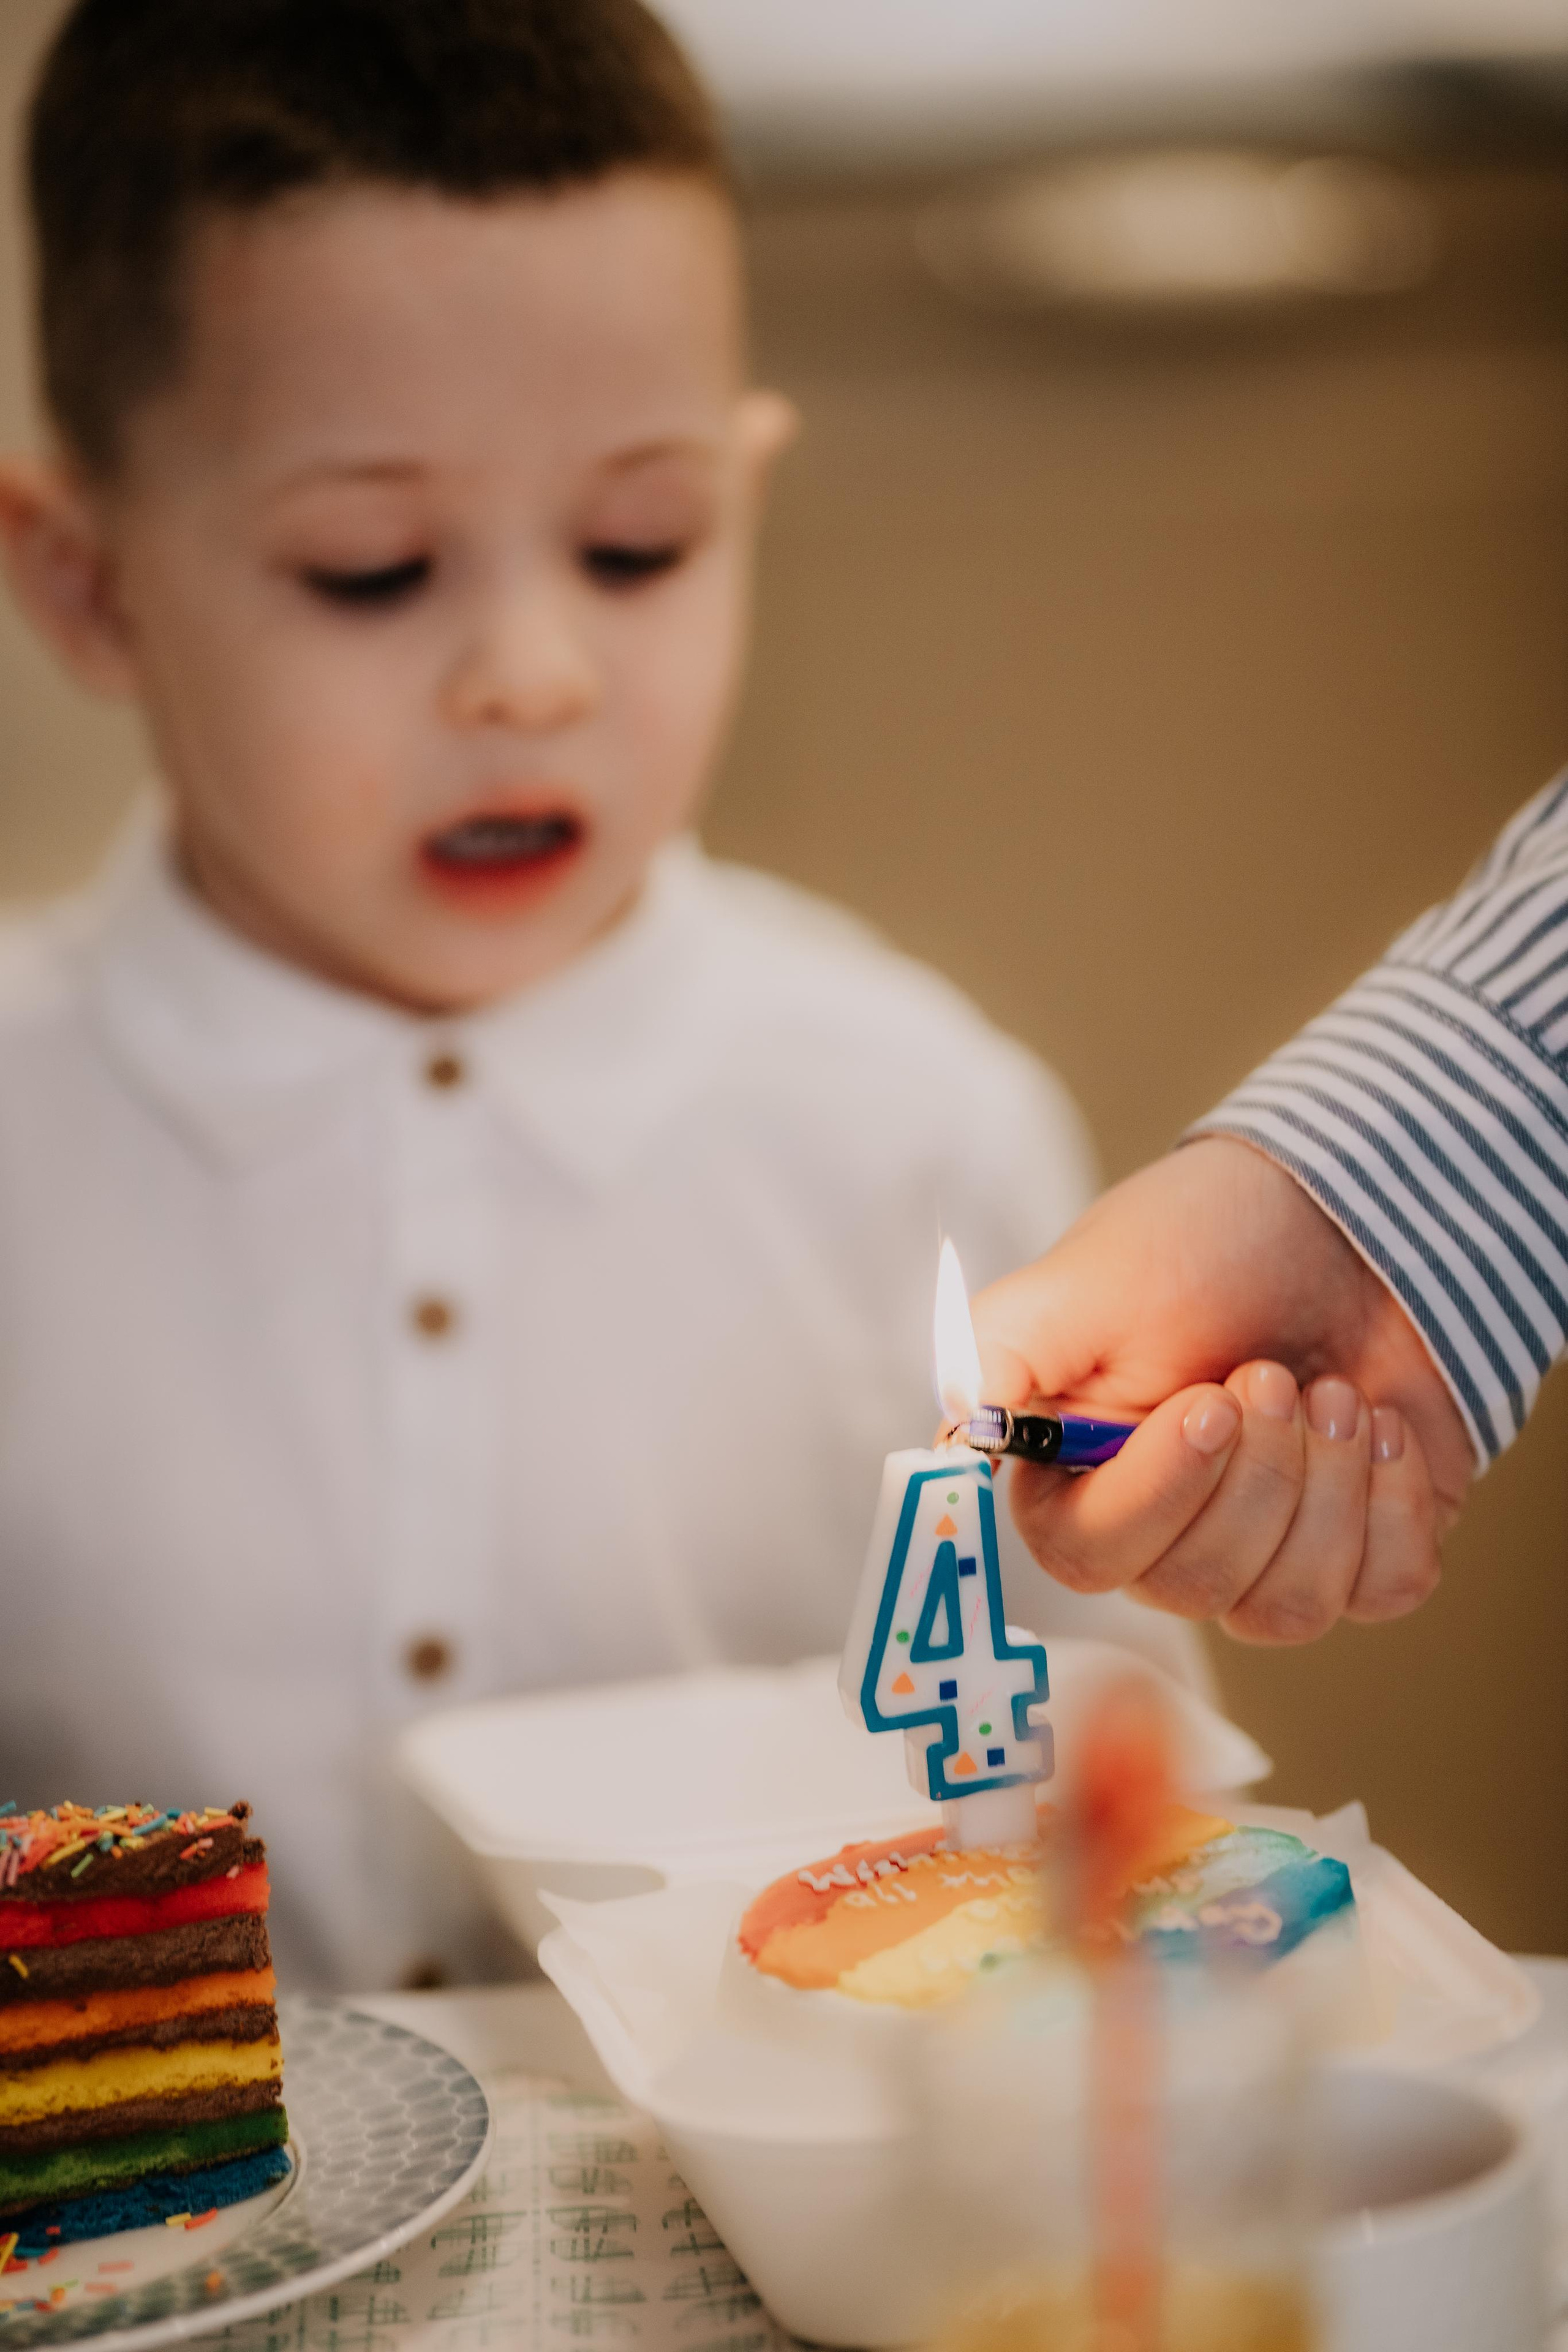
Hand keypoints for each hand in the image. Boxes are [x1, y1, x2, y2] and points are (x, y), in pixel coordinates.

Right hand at [972, 1137, 1474, 1641]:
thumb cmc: (1203, 1241)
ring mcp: (1263, 1552)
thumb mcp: (1087, 1279)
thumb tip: (951, 1432)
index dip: (1157, 1494)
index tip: (1208, 1404)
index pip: (1089, 1553)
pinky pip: (1380, 1590)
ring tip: (1335, 1392)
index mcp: (1077, 1477)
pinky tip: (1384, 1426)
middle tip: (1271, 1373)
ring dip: (1326, 1485)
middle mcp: (1163, 1530)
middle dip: (1254, 1473)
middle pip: (1194, 1585)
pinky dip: (1393, 1503)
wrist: (1346, 1219)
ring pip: (1287, 1607)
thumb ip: (1000, 1353)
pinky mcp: (1356, 1553)